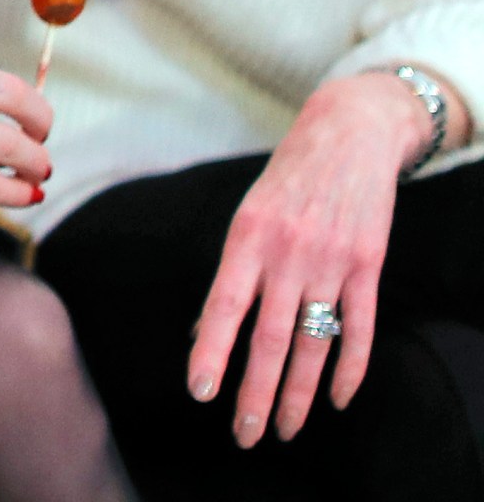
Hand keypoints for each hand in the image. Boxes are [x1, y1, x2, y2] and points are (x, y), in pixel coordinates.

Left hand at [188, 73, 435, 447]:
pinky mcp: (368, 264)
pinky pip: (359, 326)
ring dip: (298, 392)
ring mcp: (331, 261)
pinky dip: (348, 367)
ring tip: (285, 429)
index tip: (200, 392)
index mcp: (246, 239)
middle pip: (269, 338)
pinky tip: (335, 398)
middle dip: (256, 392)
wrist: (346, 134)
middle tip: (245, 434)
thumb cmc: (285, 180)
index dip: (212, 352)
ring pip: (312, 342)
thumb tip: (205, 332)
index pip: (224, 307)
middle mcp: (288, 254)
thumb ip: (232, 274)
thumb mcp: (246, 216)